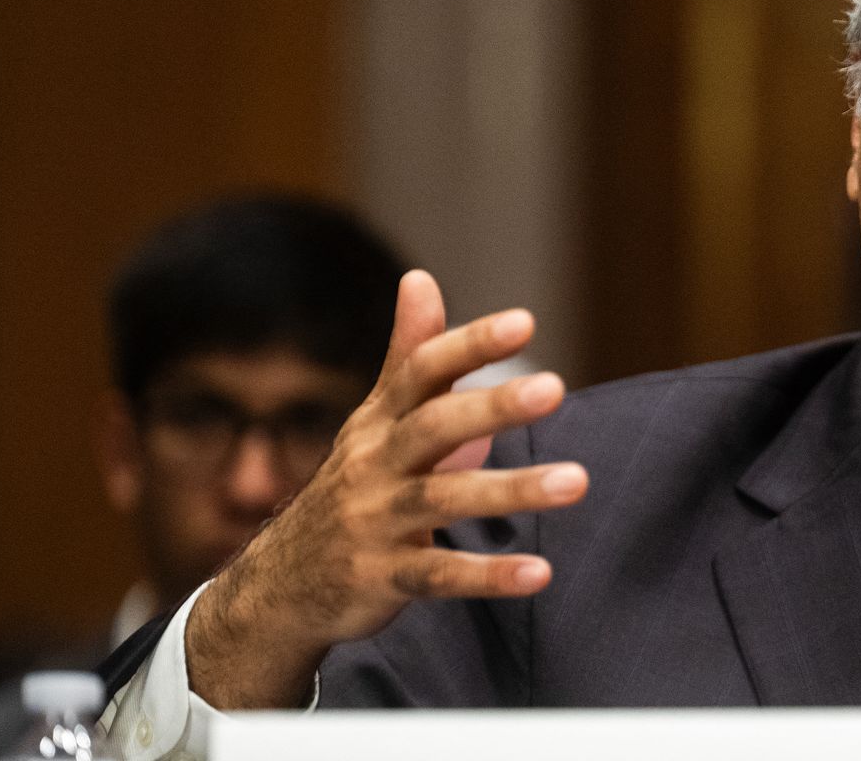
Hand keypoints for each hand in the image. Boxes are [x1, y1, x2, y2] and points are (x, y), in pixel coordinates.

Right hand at [182, 269, 587, 707]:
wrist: (283, 584)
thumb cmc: (353, 485)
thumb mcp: (373, 420)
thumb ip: (408, 355)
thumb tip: (420, 277)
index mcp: (379, 422)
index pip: (422, 371)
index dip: (470, 344)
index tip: (525, 321)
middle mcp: (373, 465)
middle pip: (433, 426)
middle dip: (492, 405)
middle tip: (554, 388)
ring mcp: (375, 522)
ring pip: (444, 500)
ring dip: (511, 490)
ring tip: (577, 480)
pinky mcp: (382, 578)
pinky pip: (438, 575)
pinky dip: (487, 576)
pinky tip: (540, 572)